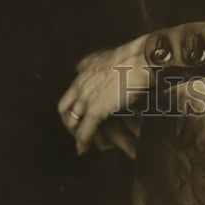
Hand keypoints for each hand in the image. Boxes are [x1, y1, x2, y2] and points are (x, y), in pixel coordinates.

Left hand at [57, 35, 149, 155]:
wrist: (140, 59)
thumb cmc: (130, 57)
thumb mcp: (104, 55)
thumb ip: (90, 63)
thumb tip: (80, 67)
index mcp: (83, 73)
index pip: (68, 96)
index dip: (70, 108)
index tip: (77, 115)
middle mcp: (80, 86)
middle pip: (64, 110)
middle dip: (69, 122)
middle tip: (76, 131)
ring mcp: (86, 99)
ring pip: (72, 122)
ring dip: (76, 134)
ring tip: (82, 143)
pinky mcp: (95, 111)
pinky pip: (84, 132)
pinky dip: (83, 142)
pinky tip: (84, 149)